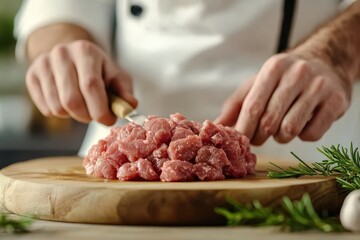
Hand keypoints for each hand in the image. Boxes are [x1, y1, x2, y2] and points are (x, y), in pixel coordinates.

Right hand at [26, 40, 136, 124]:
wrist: (72, 57)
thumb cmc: (98, 70)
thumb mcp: (116, 76)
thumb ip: (124, 91)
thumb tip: (130, 105)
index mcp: (85, 51)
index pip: (90, 86)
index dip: (100, 109)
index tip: (108, 120)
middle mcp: (61, 54)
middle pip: (71, 99)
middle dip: (87, 116)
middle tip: (95, 116)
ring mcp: (43, 64)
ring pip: (58, 107)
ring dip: (74, 116)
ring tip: (83, 107)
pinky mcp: (31, 76)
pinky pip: (46, 109)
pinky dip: (61, 114)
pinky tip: (68, 104)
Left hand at [215, 53, 351, 144]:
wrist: (326, 62)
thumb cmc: (285, 78)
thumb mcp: (258, 83)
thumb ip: (237, 103)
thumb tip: (216, 126)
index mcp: (273, 68)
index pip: (252, 107)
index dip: (244, 130)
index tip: (240, 141)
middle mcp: (297, 74)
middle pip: (269, 121)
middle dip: (259, 137)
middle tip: (258, 138)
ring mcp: (319, 86)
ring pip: (290, 130)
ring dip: (281, 137)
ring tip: (282, 128)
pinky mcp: (337, 101)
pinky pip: (312, 134)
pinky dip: (303, 136)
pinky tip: (302, 125)